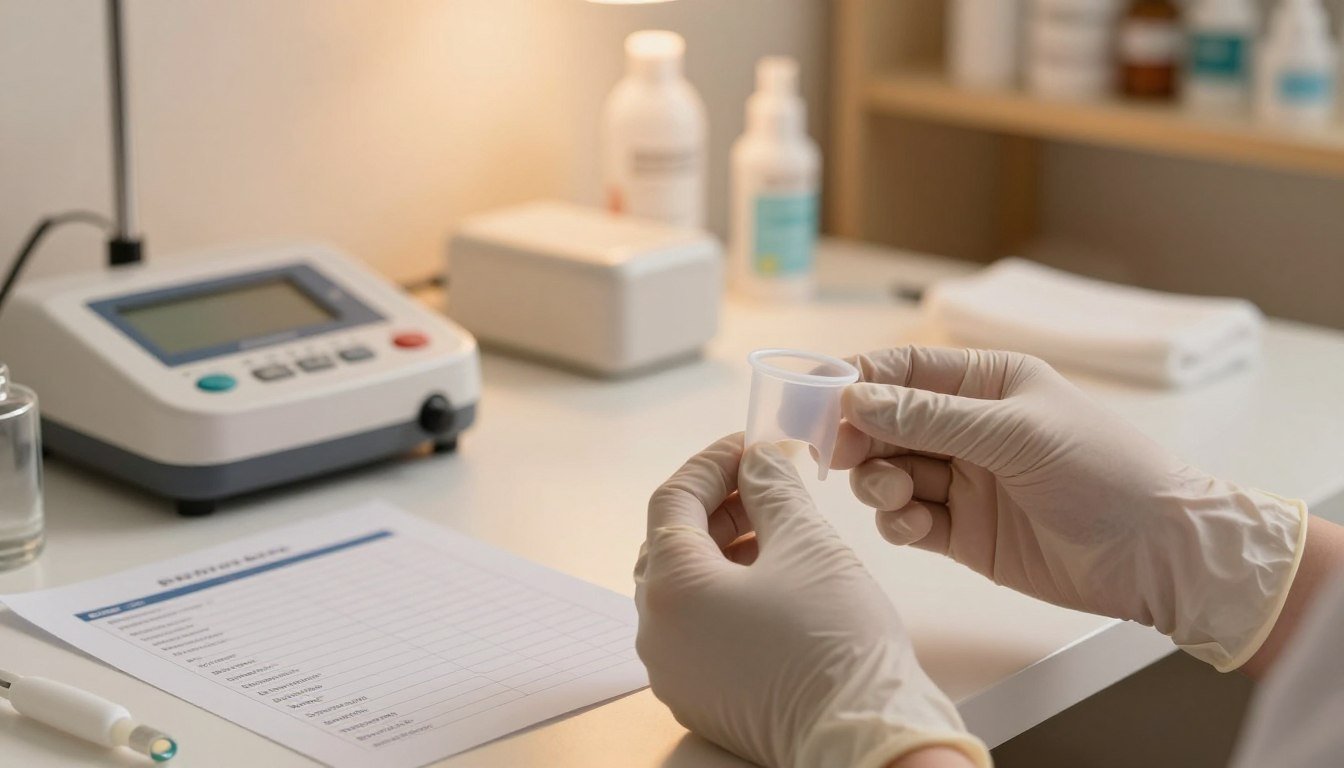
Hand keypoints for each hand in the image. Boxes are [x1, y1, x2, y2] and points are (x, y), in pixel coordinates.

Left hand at [634, 434, 988, 767]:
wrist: (866, 737)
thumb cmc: (837, 643)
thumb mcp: (808, 543)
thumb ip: (773, 487)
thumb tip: (760, 458)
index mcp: (671, 589)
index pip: (672, 500)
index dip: (712, 464)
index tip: (750, 446)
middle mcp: (657, 634)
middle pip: (671, 545)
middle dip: (718, 506)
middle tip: (766, 482)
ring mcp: (675, 672)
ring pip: (684, 588)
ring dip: (724, 550)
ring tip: (778, 530)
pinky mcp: (700, 697)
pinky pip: (697, 629)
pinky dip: (725, 594)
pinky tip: (773, 581)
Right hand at [833, 346, 1307, 671]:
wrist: (1158, 553)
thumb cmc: (1104, 472)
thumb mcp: (1016, 433)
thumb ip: (931, 417)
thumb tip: (855, 398)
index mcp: (988, 383)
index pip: (904, 370)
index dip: (857, 381)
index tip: (818, 401)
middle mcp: (969, 428)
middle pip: (885, 422)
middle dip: (859, 437)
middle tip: (842, 456)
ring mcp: (963, 480)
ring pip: (888, 473)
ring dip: (878, 483)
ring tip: (897, 496)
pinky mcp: (962, 531)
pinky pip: (906, 520)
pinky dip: (898, 523)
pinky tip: (915, 526)